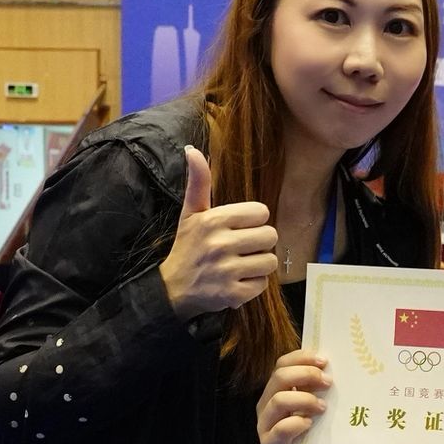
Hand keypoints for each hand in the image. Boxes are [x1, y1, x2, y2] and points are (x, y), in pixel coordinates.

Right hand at [159, 146, 278, 319]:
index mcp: (213, 220)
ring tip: (240, 265)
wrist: (172, 289)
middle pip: (270, 236)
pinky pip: (263, 284)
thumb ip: (198, 182)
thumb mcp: (190, 213)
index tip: (239, 228)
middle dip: (259, 243)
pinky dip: (253, 285)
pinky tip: (237, 281)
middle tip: (241, 248)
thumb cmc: (187, 246)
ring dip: (259, 265)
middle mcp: (220, 244)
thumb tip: (191, 150)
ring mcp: (226, 271)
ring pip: (270, 261)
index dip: (254, 221)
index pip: (262, 212)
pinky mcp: (232, 294)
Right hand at [256, 349, 331, 443]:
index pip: (283, 364)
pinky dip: (296, 423)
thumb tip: (337, 372)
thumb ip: (318, 392)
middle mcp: (267, 405)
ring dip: (304, 399)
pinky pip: (280, 429)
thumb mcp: (314, 411)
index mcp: (278, 391)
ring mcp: (265, 425)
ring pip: (278, 400)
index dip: (302, 358)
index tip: (325, 360)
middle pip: (279, 377)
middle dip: (306, 374)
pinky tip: (309, 425)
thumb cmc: (310, 438)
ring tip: (323, 408)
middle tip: (328, 382)